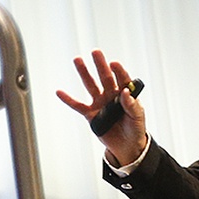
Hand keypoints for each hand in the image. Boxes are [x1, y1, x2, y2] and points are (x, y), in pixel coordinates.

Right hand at [57, 50, 147, 167]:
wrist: (126, 146)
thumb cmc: (135, 129)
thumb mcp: (138, 117)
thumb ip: (132, 105)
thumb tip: (126, 93)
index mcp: (125, 94)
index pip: (122, 79)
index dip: (118, 71)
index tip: (113, 63)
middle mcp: (111, 95)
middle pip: (105, 77)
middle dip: (100, 65)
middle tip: (95, 52)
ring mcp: (100, 103)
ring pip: (91, 86)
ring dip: (84, 73)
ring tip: (78, 60)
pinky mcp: (91, 114)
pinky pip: (78, 106)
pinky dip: (68, 99)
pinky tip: (60, 92)